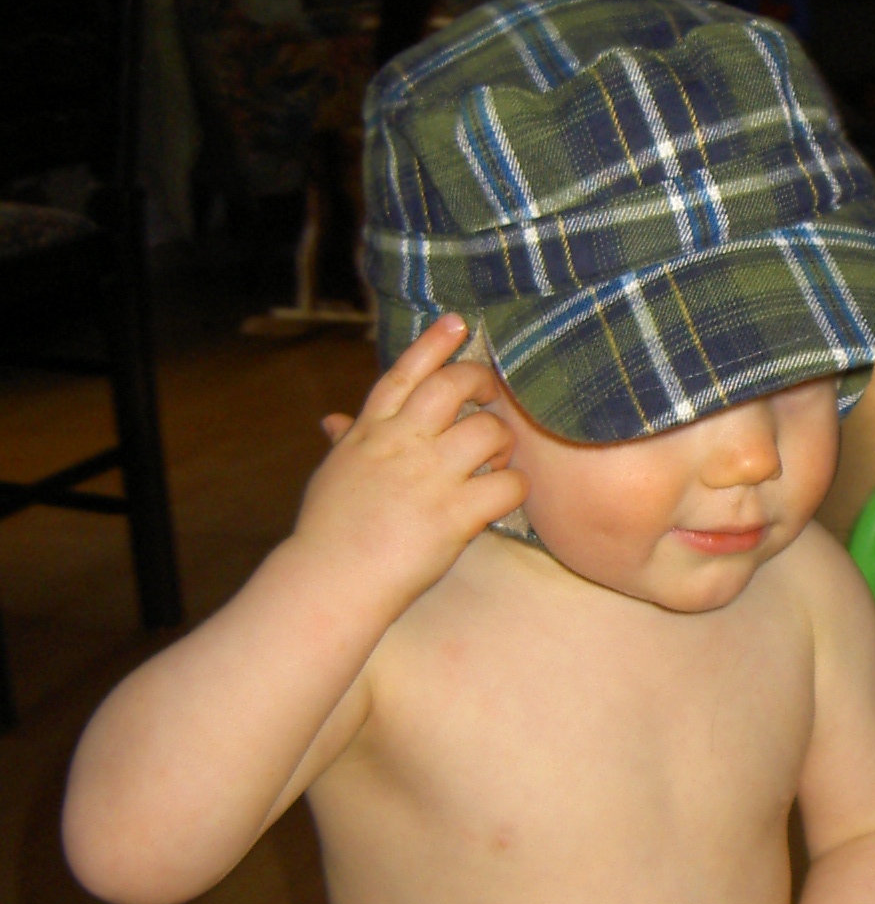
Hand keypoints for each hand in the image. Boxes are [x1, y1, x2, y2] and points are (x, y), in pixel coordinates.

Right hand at [297, 314, 528, 614]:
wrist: (330, 581)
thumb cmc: (330, 532)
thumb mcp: (333, 474)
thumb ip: (346, 442)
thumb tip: (333, 420)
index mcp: (370, 432)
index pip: (405, 374)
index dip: (433, 344)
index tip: (458, 322)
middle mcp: (401, 444)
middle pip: (453, 387)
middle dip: (482, 384)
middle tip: (493, 398)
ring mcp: (428, 477)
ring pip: (487, 432)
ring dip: (503, 442)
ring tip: (499, 459)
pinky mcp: (453, 514)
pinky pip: (506, 484)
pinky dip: (515, 487)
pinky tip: (506, 495)